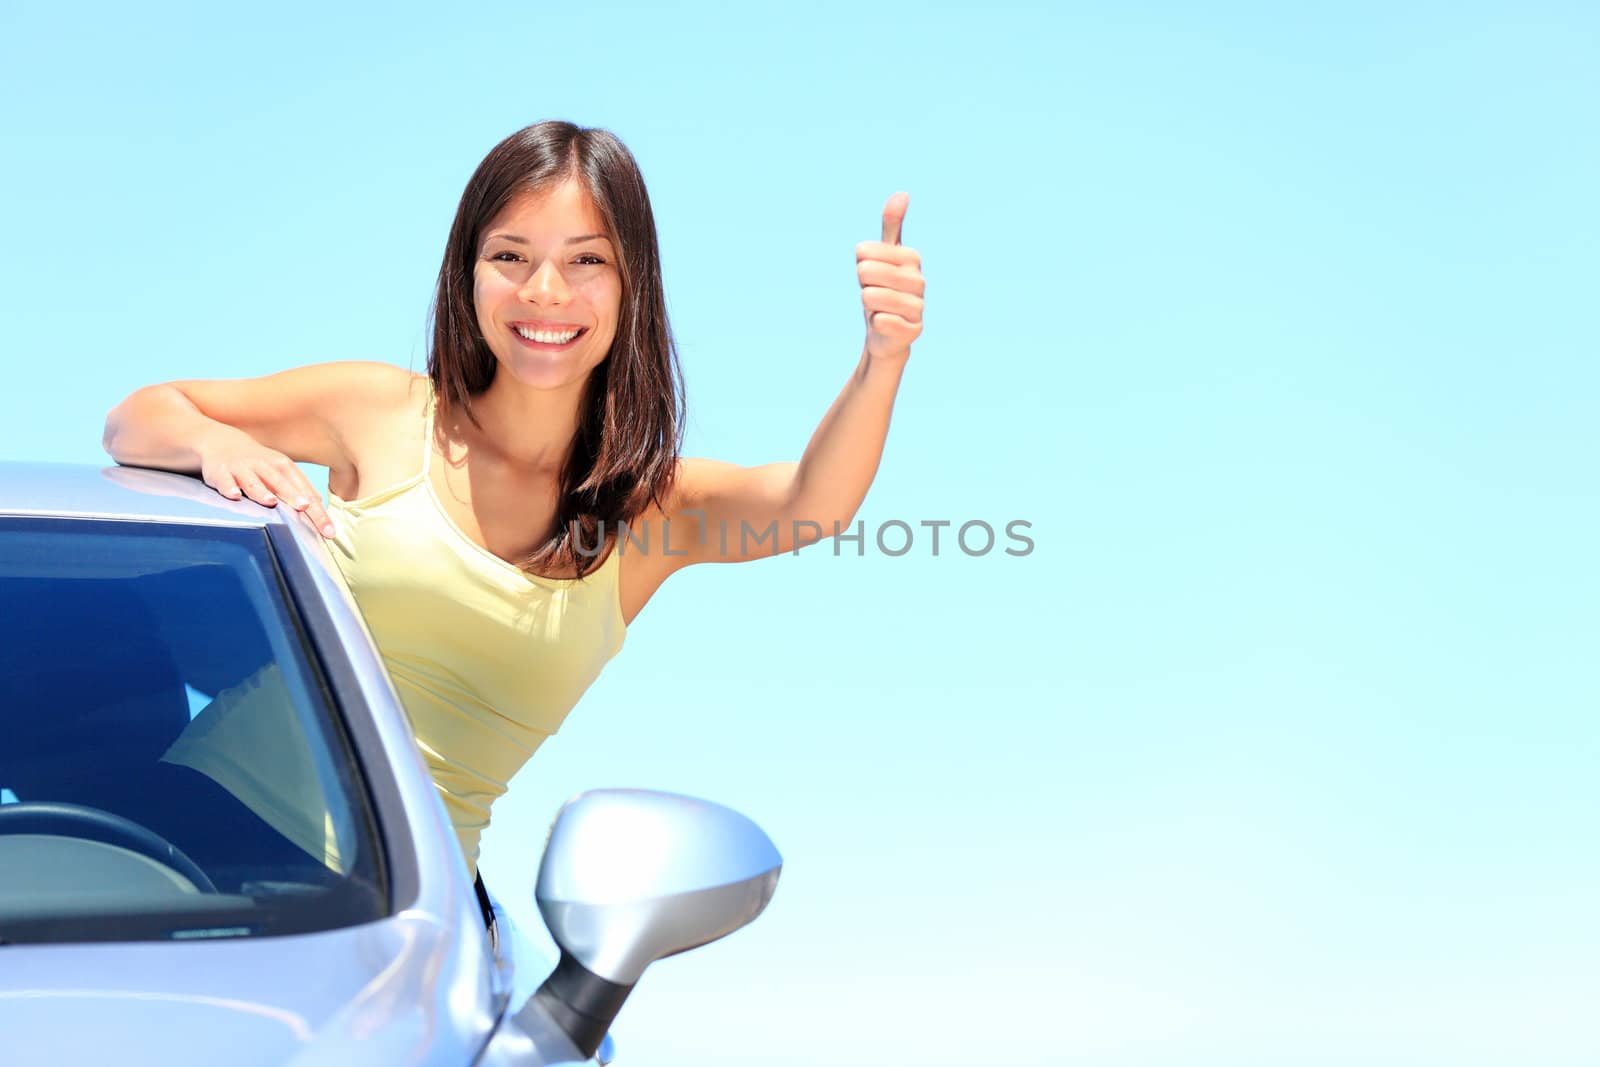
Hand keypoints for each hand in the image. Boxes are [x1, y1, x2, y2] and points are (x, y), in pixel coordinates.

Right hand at [199, 428, 338, 537]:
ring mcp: (242, 468)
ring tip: (271, 502)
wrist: (222, 442)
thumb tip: (319, 507)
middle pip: (283, 485)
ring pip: (253, 481)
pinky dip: (228, 487)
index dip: (318, 512)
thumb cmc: (259, 464)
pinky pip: (225, 480)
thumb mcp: (281, 471)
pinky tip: (233, 495)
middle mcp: (265, 466)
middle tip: (306, 509)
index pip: (305, 491)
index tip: (329, 530)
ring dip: (261, 491)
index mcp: (284, 467)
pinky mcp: (221, 472)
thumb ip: (299, 488)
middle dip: (295, 498)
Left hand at [857, 192, 924, 364]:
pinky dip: (876, 324)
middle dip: (863, 285)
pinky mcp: (914, 330)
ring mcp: (919, 306)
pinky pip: (880, 321)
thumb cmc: (882, 287)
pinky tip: (886, 324)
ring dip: (868, 306)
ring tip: (880, 308)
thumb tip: (902, 193)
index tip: (873, 275)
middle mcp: (919, 279)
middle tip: (875, 293)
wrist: (887, 332)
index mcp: (911, 256)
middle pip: (865, 272)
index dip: (861, 265)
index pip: (863, 251)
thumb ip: (891, 225)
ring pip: (870, 297)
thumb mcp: (883, 254)